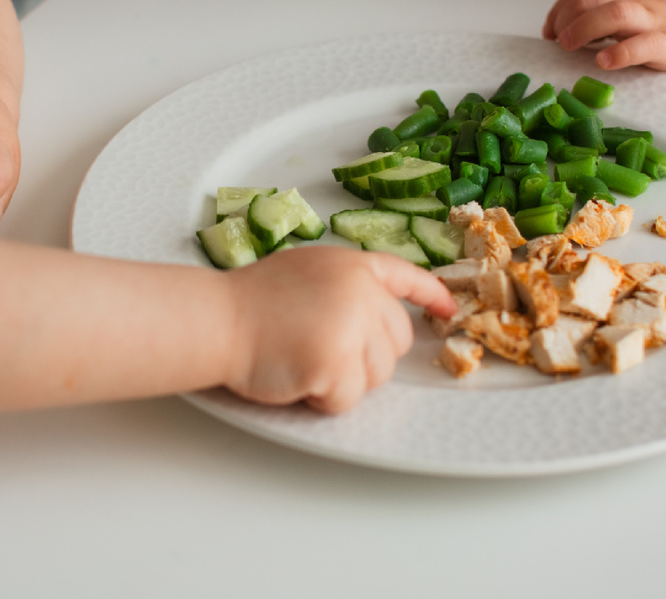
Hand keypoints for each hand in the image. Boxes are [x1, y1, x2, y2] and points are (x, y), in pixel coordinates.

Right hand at [223, 246, 455, 413]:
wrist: (217, 320)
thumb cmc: (249, 301)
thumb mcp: (306, 271)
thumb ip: (345, 287)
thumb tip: (371, 317)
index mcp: (353, 266)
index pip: (406, 276)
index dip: (431, 295)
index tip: (448, 309)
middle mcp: (362, 292)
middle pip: (397, 342)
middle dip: (365, 356)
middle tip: (320, 350)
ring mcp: (352, 326)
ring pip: (378, 376)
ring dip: (343, 380)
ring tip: (302, 359)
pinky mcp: (337, 362)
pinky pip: (348, 398)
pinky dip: (322, 399)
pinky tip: (295, 376)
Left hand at [543, 0, 665, 90]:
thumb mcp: (643, 16)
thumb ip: (611, 20)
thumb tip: (571, 37)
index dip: (559, 8)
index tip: (548, 31)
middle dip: (564, 17)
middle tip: (555, 41)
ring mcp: (658, 20)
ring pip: (614, 12)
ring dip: (583, 28)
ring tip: (567, 46)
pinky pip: (644, 44)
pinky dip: (620, 51)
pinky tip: (604, 61)